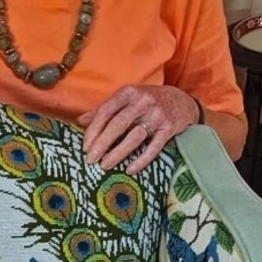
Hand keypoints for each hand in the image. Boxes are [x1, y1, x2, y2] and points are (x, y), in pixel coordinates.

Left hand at [79, 84, 199, 172]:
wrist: (181, 101)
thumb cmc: (147, 101)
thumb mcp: (126, 99)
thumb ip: (105, 110)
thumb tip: (80, 120)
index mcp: (128, 92)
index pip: (105, 111)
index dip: (93, 130)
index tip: (85, 147)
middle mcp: (142, 101)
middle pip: (118, 124)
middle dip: (102, 143)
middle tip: (91, 160)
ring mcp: (157, 114)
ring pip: (134, 137)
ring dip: (118, 153)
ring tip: (105, 165)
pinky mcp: (169, 128)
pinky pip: (154, 147)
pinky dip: (141, 160)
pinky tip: (129, 169)